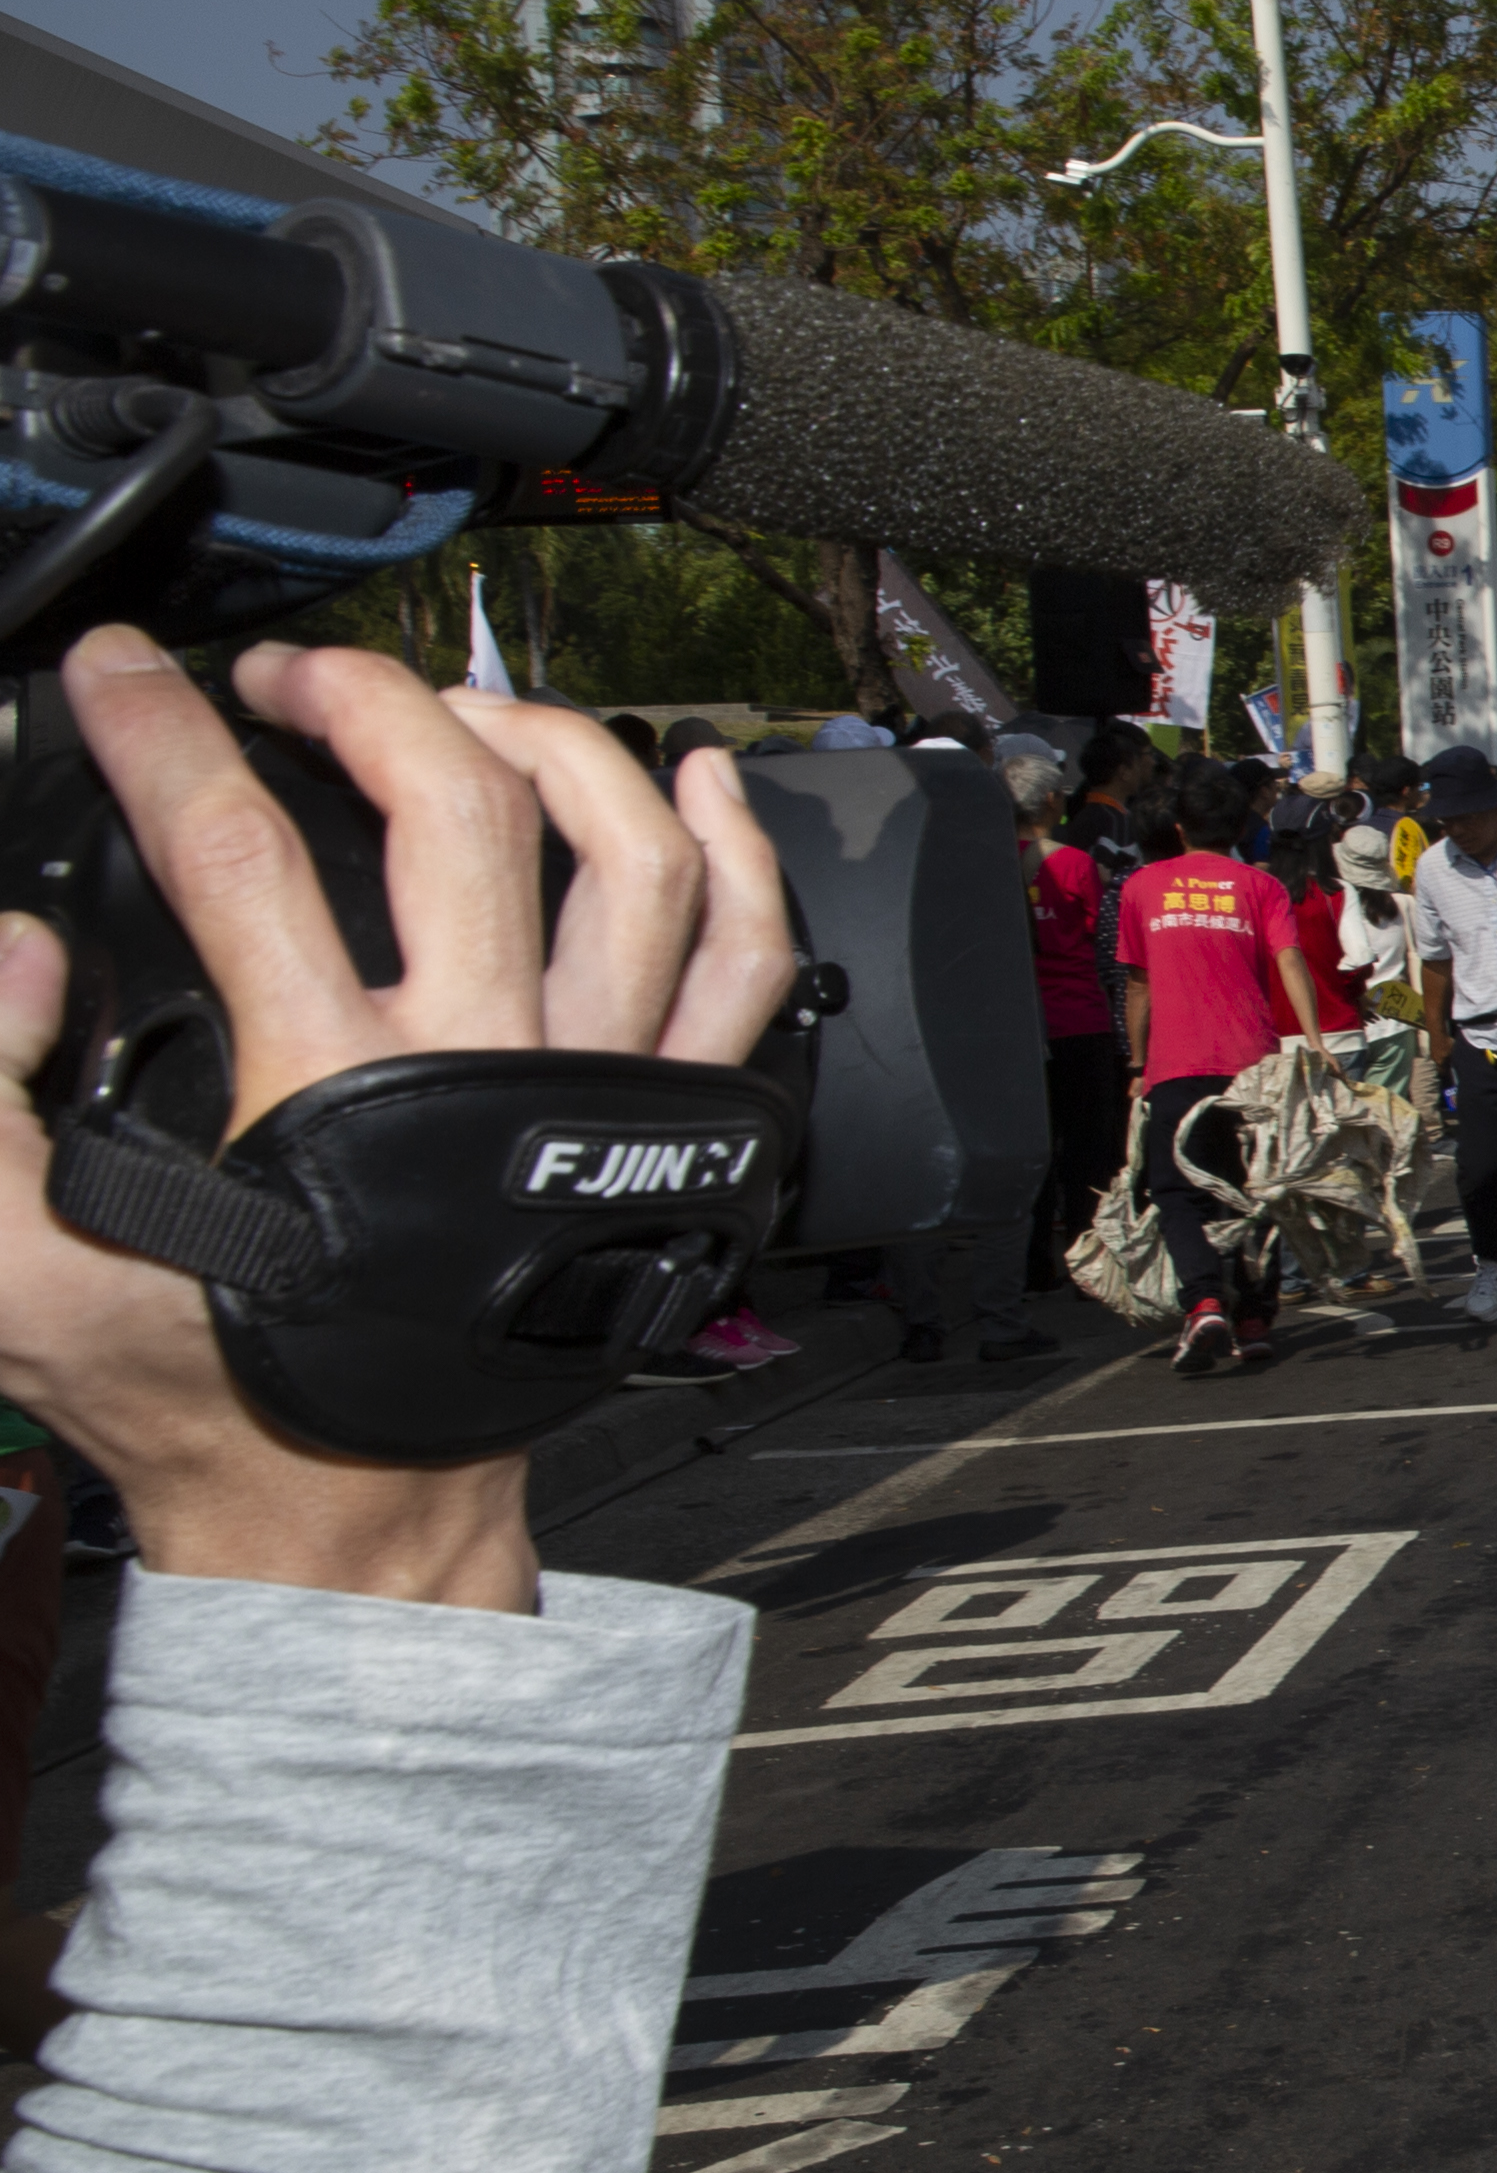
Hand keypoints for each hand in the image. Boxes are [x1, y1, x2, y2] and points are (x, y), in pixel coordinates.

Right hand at [17, 632, 790, 1611]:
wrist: (351, 1499)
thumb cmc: (213, 1385)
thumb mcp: (9, 1268)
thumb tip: (12, 943)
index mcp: (327, 1089)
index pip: (236, 849)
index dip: (164, 733)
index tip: (121, 673)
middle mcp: (487, 1068)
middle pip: (458, 814)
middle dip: (367, 700)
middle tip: (292, 679)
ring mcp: (599, 1086)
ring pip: (628, 861)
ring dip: (551, 746)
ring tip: (462, 702)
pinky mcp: (673, 1121)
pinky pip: (747, 964)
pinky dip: (738, 856)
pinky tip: (699, 780)